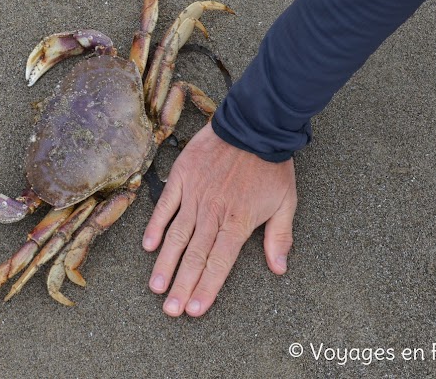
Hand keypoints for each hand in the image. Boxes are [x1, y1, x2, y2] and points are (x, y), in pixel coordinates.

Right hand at [142, 122, 296, 316]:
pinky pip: (166, 205)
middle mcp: (214, 212)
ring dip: (166, 264)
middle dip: (182, 285)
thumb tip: (279, 268)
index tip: (195, 310)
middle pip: (195, 255)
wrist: (253, 124)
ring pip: (177, 236)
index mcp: (238, 221)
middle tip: (170, 310)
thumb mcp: (286, 202)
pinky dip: (157, 226)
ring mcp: (195, 195)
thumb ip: (279, 236)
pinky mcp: (183, 178)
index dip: (207, 288)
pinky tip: (149, 246)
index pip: (219, 262)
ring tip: (157, 287)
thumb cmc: (271, 165)